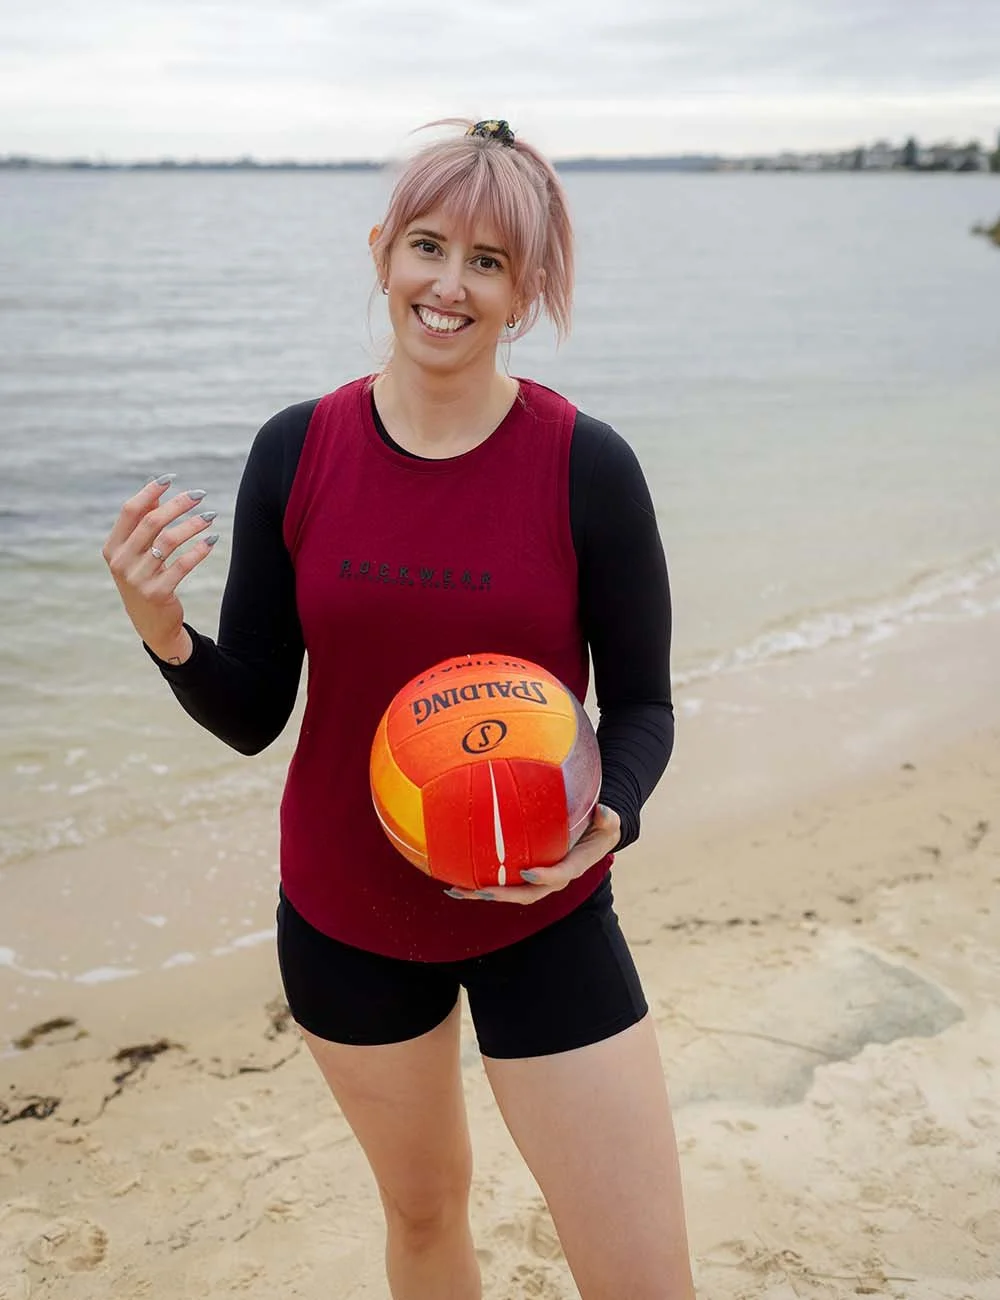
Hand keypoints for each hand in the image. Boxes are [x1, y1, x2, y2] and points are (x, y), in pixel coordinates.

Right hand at [102, 474, 218, 662]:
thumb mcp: (137, 554)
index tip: (170, 479)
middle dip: (178, 504)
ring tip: (210, 516)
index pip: (130, 511)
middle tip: (199, 495)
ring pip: (169, 541)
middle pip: (151, 522)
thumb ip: (143, 525)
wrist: (151, 624)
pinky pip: (182, 565)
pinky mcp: (157, 593)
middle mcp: (120, 562)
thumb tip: (157, 494)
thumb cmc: (145, 579)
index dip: (150, 492)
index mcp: (112, 548)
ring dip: (193, 525)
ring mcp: (137, 579)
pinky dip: (199, 550)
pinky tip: (212, 540)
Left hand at [445, 804, 620, 904]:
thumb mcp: (610, 821)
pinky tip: (455, 879)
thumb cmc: (601, 825)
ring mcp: (536, 880)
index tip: (526, 871)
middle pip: (527, 894)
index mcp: (574, 866)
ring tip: (457, 890)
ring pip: (509, 893)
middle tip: (481, 890)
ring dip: (483, 893)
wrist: (593, 834)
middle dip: (504, 895)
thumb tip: (603, 812)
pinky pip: (501, 882)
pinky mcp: (523, 875)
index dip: (544, 877)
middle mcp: (553, 879)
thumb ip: (608, 818)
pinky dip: (479, 883)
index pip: (560, 876)